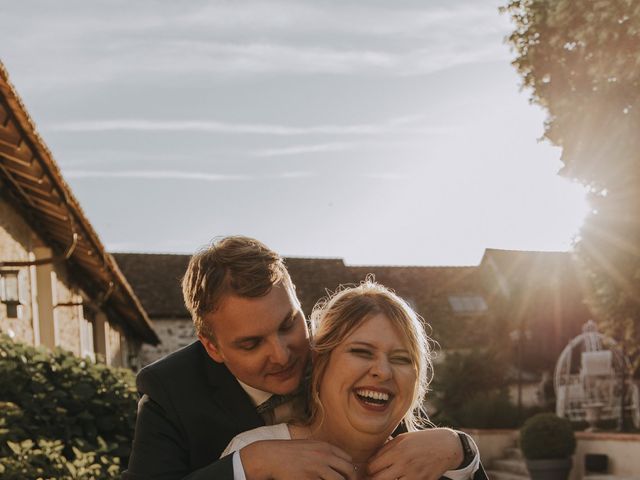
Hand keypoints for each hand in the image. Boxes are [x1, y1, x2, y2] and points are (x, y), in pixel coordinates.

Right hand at [241, 439, 357, 479]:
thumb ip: (324, 452)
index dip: (349, 470)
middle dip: (351, 479)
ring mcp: (317, 469)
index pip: (348, 459)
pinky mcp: (309, 479)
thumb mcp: (309, 445)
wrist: (271, 456)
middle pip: (349, 470)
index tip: (347, 477)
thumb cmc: (290, 452)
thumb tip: (337, 461)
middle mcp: (324, 456)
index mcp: (325, 447)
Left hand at [367, 428, 462, 479]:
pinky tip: (399, 478)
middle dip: (373, 479)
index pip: (372, 466)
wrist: (445, 447)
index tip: (370, 469)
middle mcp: (404, 464)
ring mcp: (413, 475)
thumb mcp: (402, 439)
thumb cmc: (421, 441)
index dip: (368, 469)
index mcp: (397, 450)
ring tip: (387, 477)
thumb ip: (385, 449)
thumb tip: (370, 459)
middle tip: (374, 476)